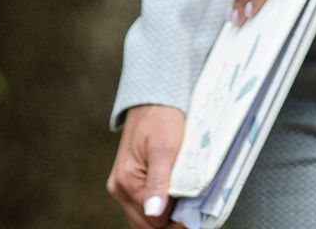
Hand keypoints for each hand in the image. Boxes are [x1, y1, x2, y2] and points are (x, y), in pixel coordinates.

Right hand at [107, 104, 183, 227]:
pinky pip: (143, 206)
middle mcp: (119, 188)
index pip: (155, 221)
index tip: (196, 215)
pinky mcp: (128, 182)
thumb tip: (154, 212)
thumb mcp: (164, 149)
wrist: (153, 100)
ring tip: (185, 206)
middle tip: (193, 214)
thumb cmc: (161, 119)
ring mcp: (121, 186)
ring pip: (144, 219)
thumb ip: (158, 182)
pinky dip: (160, 209)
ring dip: (165, 217)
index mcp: (126, 182)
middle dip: (170, 222)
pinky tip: (175, 200)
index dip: (177, 221)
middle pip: (147, 225)